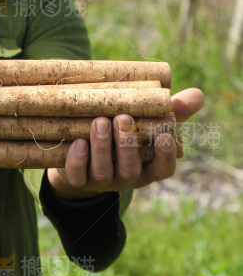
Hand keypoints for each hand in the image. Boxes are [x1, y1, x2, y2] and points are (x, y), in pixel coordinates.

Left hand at [46, 87, 204, 199]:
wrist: (83, 147)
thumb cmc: (124, 131)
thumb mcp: (148, 121)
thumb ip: (172, 111)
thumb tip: (198, 94)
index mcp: (147, 166)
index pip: (162, 169)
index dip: (165, 157)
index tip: (164, 137)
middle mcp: (126, 177)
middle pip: (130, 170)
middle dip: (127, 145)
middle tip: (123, 117)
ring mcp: (101, 180)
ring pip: (103, 172)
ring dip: (102, 147)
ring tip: (99, 121)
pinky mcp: (78, 179)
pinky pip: (78, 176)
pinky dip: (78, 161)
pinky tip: (78, 142)